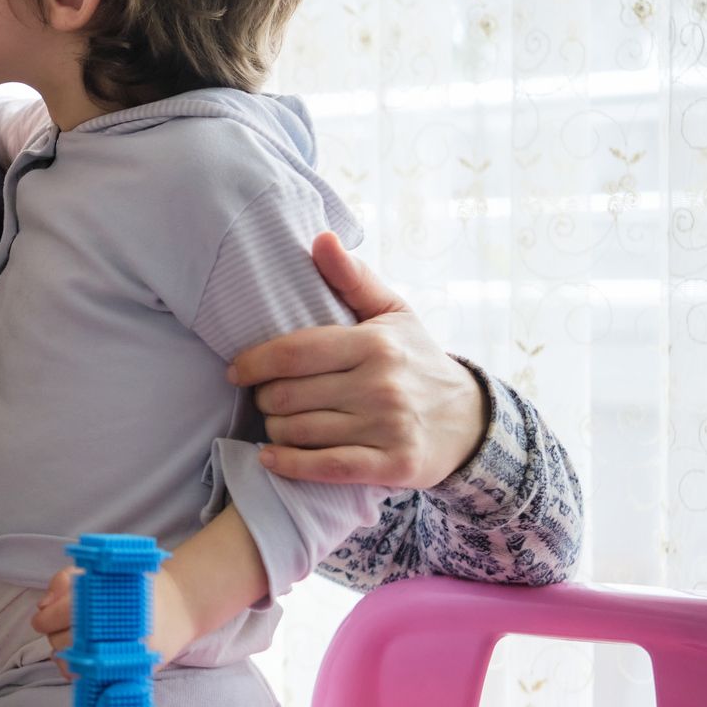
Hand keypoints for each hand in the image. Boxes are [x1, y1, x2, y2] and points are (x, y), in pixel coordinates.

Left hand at [33, 562, 206, 667]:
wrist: (179, 608)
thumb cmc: (135, 586)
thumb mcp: (100, 572)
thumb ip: (65, 582)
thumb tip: (42, 607)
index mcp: (107, 601)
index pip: (60, 615)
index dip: (46, 617)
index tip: (44, 617)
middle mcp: (116, 631)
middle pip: (61, 641)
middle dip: (55, 633)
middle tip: (62, 626)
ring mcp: (125, 657)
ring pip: (72, 664)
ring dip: (66, 653)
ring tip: (76, 642)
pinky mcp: (131, 675)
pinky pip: (91, 681)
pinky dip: (81, 671)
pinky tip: (86, 658)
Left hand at [227, 233, 488, 487]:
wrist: (470, 421)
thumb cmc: (415, 360)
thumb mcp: (392, 313)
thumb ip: (352, 277)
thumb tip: (321, 238)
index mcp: (374, 343)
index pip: (294, 353)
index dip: (254, 363)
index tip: (236, 371)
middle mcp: (381, 384)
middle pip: (288, 396)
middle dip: (265, 399)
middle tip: (269, 399)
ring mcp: (388, 427)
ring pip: (299, 432)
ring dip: (276, 431)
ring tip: (280, 423)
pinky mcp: (393, 466)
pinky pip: (325, 468)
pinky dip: (289, 464)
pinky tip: (271, 457)